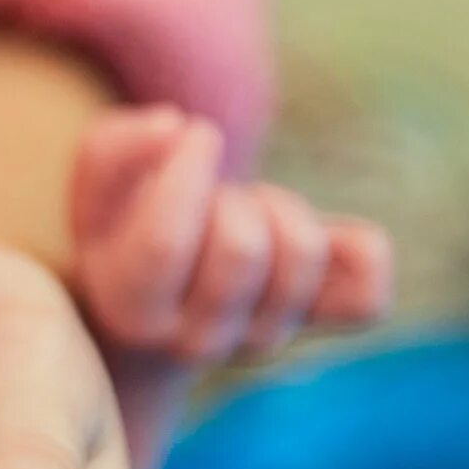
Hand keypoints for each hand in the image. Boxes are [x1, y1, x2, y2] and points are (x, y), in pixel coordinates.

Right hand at [72, 106, 391, 360]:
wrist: (166, 290)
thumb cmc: (126, 223)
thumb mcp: (98, 185)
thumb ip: (114, 147)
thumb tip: (174, 126)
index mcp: (132, 309)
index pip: (166, 244)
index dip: (185, 173)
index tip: (196, 132)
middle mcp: (197, 342)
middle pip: (241, 250)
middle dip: (231, 196)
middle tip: (215, 194)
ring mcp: (265, 339)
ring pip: (303, 255)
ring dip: (280, 207)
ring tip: (248, 211)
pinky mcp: (325, 325)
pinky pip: (370, 296)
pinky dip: (358, 245)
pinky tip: (314, 234)